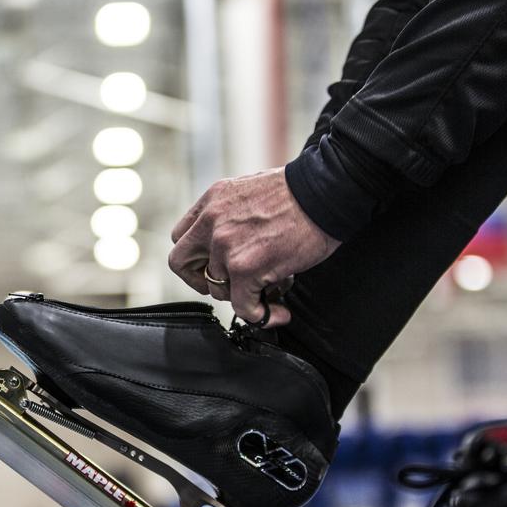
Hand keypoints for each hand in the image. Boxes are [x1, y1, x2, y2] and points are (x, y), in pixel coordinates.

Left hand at [168, 168, 340, 326]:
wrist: (326, 192)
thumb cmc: (300, 192)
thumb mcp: (250, 190)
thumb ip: (231, 214)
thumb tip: (233, 241)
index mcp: (212, 201)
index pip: (181, 237)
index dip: (195, 257)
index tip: (212, 265)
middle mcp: (212, 222)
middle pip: (181, 264)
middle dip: (202, 280)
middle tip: (227, 286)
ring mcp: (226, 246)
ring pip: (217, 289)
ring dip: (242, 295)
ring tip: (269, 291)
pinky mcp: (246, 268)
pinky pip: (243, 307)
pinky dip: (261, 316)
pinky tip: (278, 312)